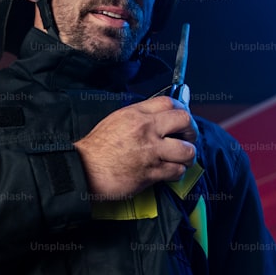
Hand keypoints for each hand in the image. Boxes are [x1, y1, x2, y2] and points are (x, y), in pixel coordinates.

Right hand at [73, 96, 197, 200]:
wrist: (84, 169)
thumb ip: (139, 116)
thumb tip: (159, 115)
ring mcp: (151, 151)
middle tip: (188, 139)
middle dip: (191, 131)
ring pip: (187, 150)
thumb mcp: (116, 120)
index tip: (182, 119)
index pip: (170, 102)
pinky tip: (170, 171)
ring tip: (182, 159)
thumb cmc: (96, 148)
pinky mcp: (151, 172)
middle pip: (185, 121)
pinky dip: (176, 172)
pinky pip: (177, 171)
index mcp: (136, 114)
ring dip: (187, 156)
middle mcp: (146, 129)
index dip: (182, 109)